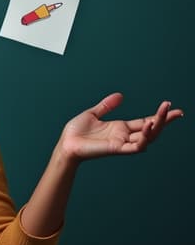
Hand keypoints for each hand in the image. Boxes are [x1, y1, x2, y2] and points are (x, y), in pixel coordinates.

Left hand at [58, 93, 183, 163]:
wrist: (66, 143)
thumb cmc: (76, 132)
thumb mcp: (93, 114)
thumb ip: (107, 106)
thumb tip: (120, 95)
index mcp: (120, 128)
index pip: (145, 121)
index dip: (158, 116)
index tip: (170, 107)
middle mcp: (124, 136)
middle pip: (151, 130)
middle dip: (164, 121)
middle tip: (177, 112)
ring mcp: (122, 143)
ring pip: (147, 137)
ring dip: (158, 126)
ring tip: (166, 113)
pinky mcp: (116, 149)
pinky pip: (136, 146)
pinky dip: (144, 137)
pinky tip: (148, 125)